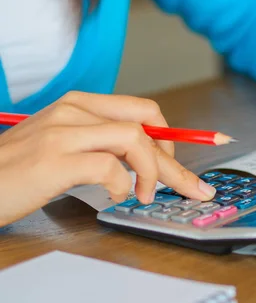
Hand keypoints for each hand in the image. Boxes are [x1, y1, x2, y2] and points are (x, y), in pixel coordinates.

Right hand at [0, 91, 215, 226]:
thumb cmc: (18, 171)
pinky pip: (108, 167)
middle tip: (190, 188)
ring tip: (145, 195)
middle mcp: (74, 111)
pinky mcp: (53, 160)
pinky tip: (116, 197)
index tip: (190, 159)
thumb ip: (101, 143)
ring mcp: (63, 132)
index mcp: (80, 105)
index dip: (173, 135)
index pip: (143, 109)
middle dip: (175, 161)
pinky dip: (122, 185)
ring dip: (153, 172)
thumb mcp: (63, 146)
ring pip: (135, 140)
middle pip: (146, 125)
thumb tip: (145, 159)